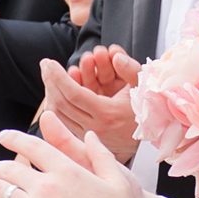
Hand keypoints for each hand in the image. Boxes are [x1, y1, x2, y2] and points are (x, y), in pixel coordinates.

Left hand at [39, 44, 141, 159]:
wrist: (152, 134)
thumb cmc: (147, 106)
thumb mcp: (144, 85)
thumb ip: (131, 69)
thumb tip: (115, 56)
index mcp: (108, 114)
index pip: (74, 94)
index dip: (58, 77)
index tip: (49, 62)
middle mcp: (95, 128)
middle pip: (62, 104)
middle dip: (50, 81)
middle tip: (45, 65)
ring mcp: (88, 136)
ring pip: (59, 115)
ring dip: (51, 93)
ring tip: (49, 76)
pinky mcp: (84, 141)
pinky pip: (62, 123)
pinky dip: (55, 107)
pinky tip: (53, 93)